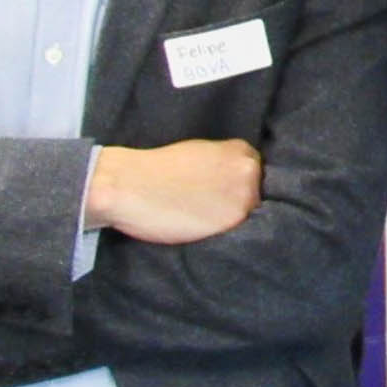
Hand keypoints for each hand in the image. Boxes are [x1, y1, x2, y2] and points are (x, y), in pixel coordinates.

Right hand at [84, 139, 261, 243]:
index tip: (221, 194)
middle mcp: (250, 172)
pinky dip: (222, 233)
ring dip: (231, 220)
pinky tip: (201, 228)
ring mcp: (245, 197)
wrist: (130, 185)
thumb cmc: (158, 168)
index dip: (237, 187)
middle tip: (209, 209)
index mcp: (242, 152)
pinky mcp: (232, 222)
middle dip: (237, 203)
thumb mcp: (201, 153)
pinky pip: (236, 233)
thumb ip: (225, 165)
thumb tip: (235, 182)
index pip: (256, 174)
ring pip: (249, 216)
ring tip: (203, 219)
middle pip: (256, 195)